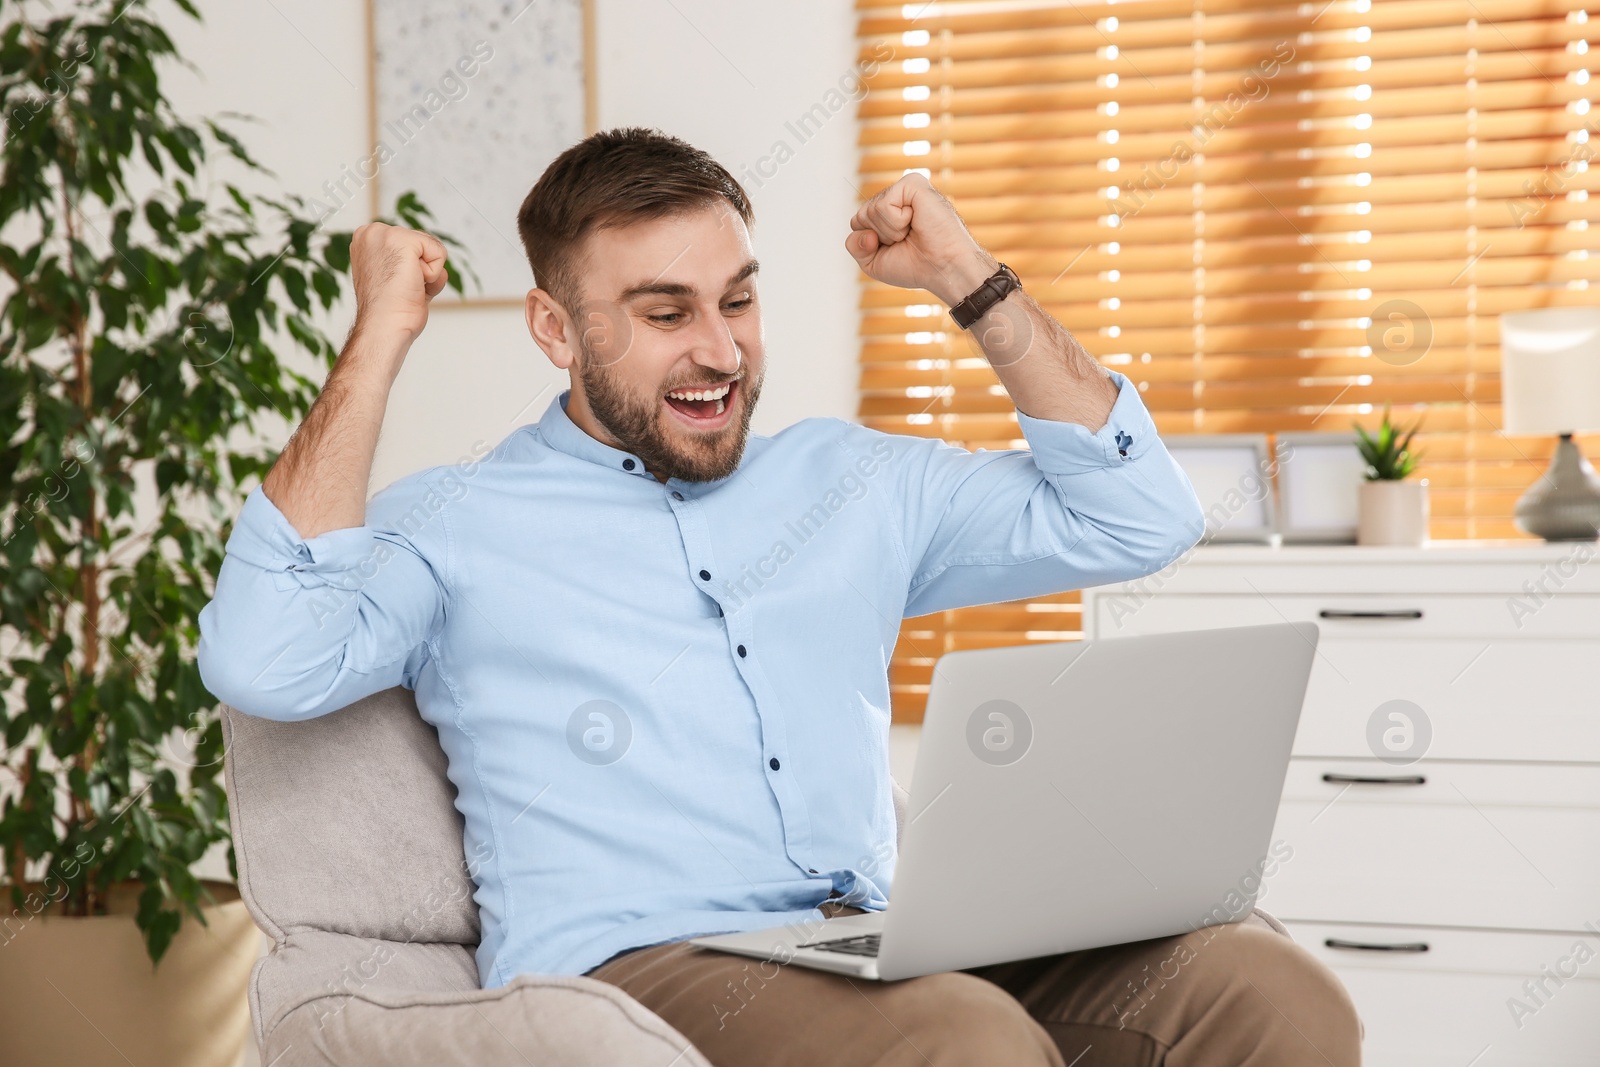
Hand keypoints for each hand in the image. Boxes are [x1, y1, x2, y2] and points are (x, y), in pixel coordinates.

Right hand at [349, 222, 448, 343]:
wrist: (385, 325)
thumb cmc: (389, 310)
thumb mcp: (396, 278)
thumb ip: (409, 264)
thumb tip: (434, 271)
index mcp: (366, 240)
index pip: (411, 244)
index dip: (414, 269)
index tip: (396, 284)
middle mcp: (372, 232)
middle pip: (423, 243)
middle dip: (422, 270)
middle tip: (403, 288)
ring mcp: (385, 234)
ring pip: (432, 248)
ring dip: (428, 274)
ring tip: (408, 287)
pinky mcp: (402, 240)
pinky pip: (439, 253)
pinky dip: (434, 275)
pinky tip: (414, 284)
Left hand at [846, 173, 996, 306]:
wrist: (943, 268)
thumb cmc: (915, 266)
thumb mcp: (873, 263)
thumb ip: (855, 246)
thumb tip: (863, 227)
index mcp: (886, 213)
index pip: (856, 223)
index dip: (870, 244)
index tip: (896, 248)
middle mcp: (894, 198)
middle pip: (860, 216)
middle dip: (880, 237)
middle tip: (906, 240)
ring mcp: (903, 189)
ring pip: (870, 211)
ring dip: (891, 231)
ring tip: (913, 232)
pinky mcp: (912, 183)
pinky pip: (883, 205)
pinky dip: (896, 222)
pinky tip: (916, 221)